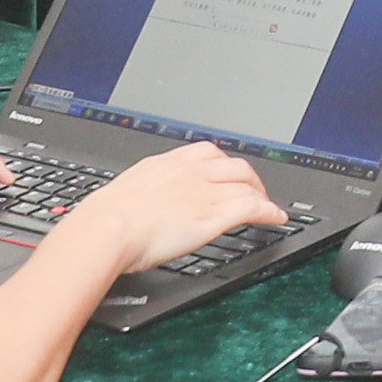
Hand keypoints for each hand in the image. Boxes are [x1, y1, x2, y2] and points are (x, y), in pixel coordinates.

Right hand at [55, 139, 285, 281]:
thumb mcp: (124, 193)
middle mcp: (189, 173)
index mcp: (166, 164)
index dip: (224, 162)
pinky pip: (251, 207)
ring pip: (246, 184)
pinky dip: (269, 211)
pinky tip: (276, 218)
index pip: (206, 152)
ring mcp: (203, 192)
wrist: (107, 229)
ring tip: (268, 205)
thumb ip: (140, 194)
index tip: (228, 172)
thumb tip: (135, 204)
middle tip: (254, 190)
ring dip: (262, 194)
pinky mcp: (213, 216)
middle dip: (249, 177)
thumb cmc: (104, 218)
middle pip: (233, 164)